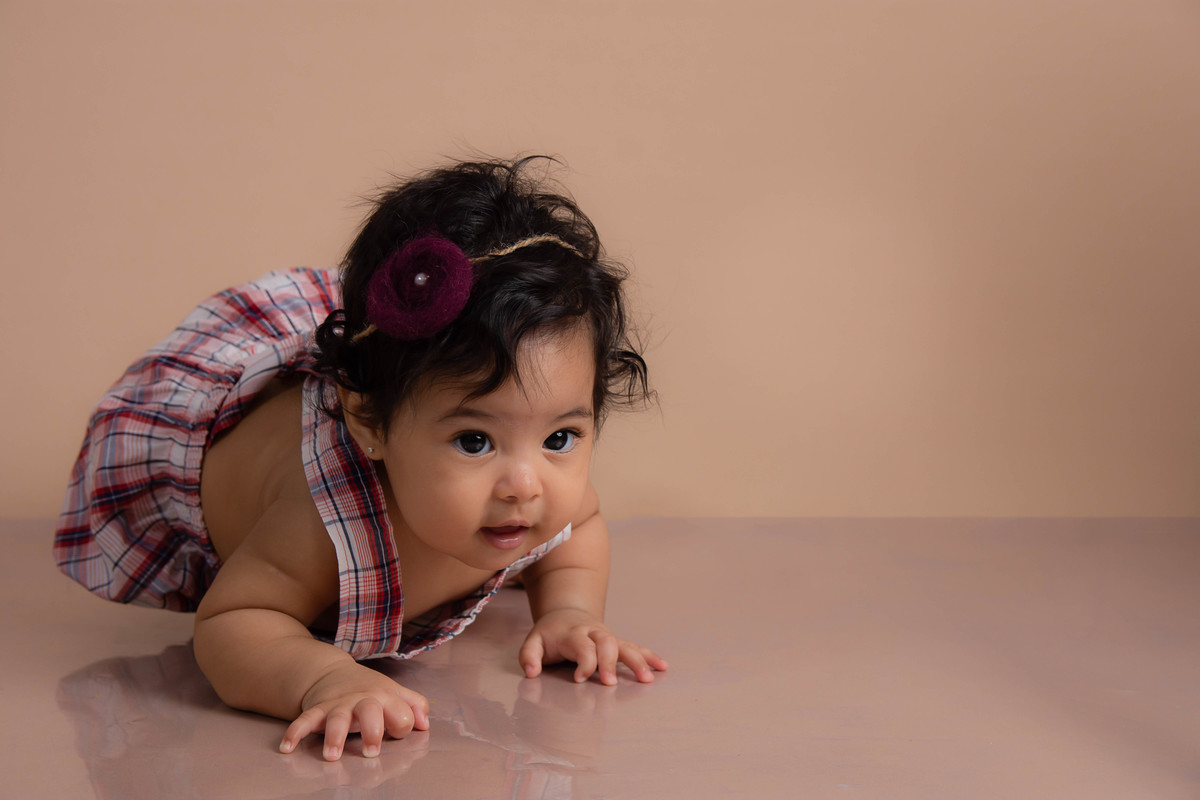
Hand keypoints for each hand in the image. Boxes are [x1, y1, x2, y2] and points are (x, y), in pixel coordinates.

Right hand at [279, 662, 429, 760]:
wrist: (333, 673)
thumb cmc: (370, 690)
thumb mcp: (395, 692)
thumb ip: (415, 705)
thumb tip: (424, 724)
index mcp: (385, 697)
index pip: (401, 715)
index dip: (401, 726)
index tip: (395, 734)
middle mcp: (361, 700)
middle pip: (369, 712)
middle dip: (372, 731)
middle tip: (371, 752)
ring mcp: (338, 705)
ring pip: (336, 719)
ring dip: (334, 737)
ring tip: (332, 756)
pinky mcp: (317, 710)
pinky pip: (304, 720)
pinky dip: (294, 732)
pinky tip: (288, 748)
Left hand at [519, 609, 667, 685]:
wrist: (566, 614)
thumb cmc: (550, 635)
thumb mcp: (533, 642)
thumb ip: (529, 657)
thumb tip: (532, 673)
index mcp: (572, 634)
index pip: (582, 646)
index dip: (583, 662)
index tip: (579, 679)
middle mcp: (593, 633)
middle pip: (606, 643)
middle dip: (609, 662)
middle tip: (610, 683)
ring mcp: (607, 637)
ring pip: (624, 645)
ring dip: (637, 661)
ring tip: (647, 679)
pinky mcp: (616, 642)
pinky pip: (634, 647)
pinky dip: (649, 656)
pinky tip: (662, 667)